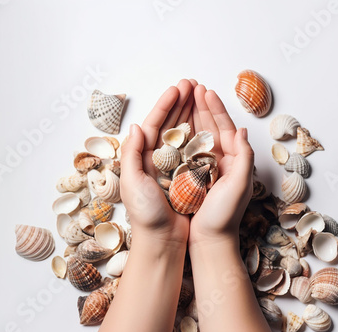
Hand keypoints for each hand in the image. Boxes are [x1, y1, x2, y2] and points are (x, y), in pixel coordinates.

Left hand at [120, 79, 196, 246]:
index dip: (166, 104)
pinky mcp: (186, 176)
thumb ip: (132, 154)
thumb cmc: (146, 215)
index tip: (178, 88)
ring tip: (199, 96)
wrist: (163, 241)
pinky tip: (206, 123)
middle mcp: (156, 159)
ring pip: (182, 133)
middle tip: (191, 85)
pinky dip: (199, 134)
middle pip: (169, 124)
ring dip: (190, 113)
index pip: (154, 123)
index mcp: (141, 158)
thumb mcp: (133, 183)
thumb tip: (136, 126)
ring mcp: (172, 167)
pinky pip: (193, 150)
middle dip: (180, 103)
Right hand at [187, 85, 254, 245]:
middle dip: (202, 106)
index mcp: (234, 161)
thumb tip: (242, 130)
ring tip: (184, 99)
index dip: (215, 108)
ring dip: (193, 116)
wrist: (209, 241)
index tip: (205, 91)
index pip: (225, 128)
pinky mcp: (193, 177)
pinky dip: (183, 135)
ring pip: (199, 136)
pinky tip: (176, 125)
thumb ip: (244, 158)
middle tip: (192, 87)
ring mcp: (207, 168)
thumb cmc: (224, 217)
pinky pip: (188, 150)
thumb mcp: (239, 186)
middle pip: (211, 127)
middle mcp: (221, 161)